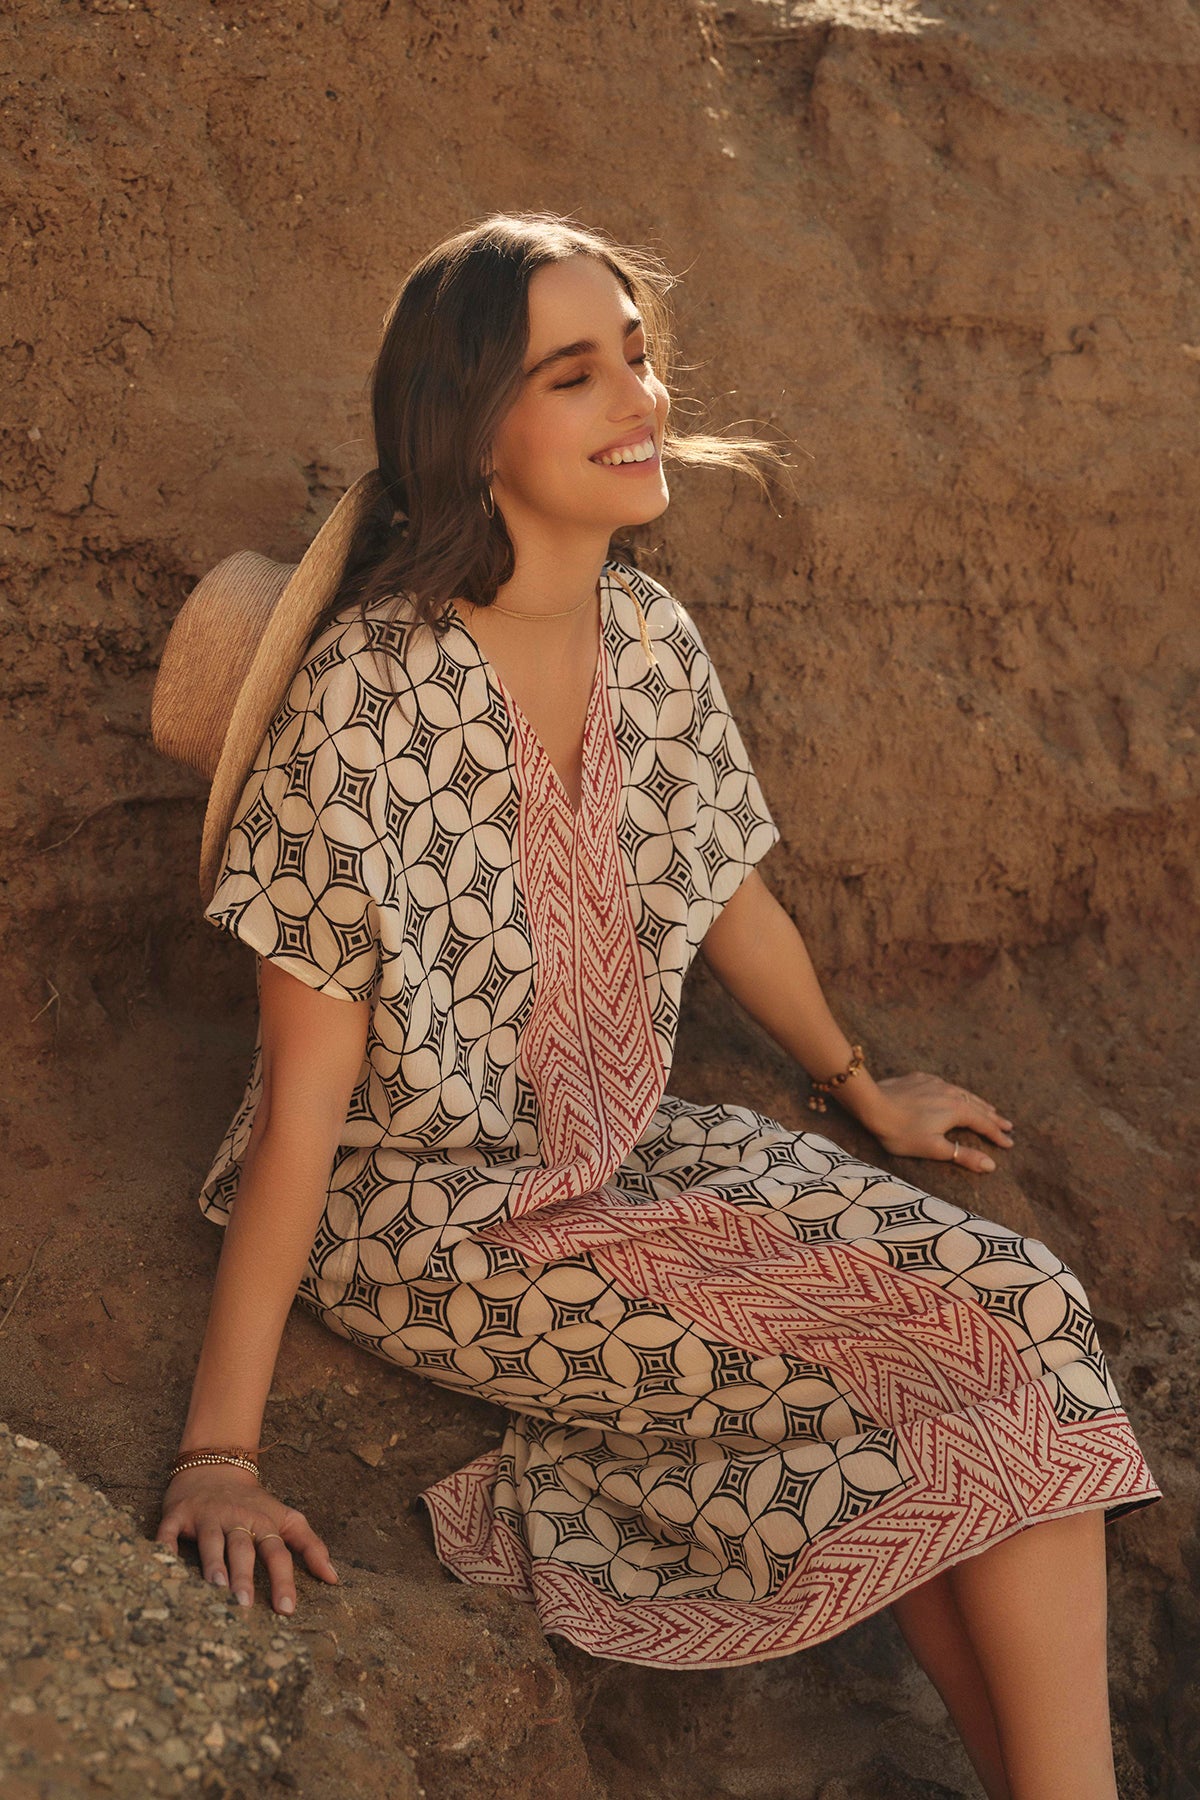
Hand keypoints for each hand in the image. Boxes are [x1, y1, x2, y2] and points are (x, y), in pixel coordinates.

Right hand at [155, 1464, 339, 1614]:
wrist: (215, 1466)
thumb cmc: (254, 1504)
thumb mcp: (287, 1518)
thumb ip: (311, 1546)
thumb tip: (334, 1579)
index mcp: (263, 1523)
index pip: (277, 1553)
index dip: (283, 1580)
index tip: (287, 1610)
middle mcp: (236, 1519)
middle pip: (242, 1548)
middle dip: (244, 1576)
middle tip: (244, 1604)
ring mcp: (207, 1516)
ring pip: (211, 1541)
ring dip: (213, 1563)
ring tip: (215, 1588)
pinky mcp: (178, 1514)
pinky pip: (169, 1532)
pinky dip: (165, 1547)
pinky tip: (164, 1564)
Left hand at [851, 1071, 1013, 1172]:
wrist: (872, 1104)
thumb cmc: (901, 1132)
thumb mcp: (934, 1148)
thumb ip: (963, 1156)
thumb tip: (991, 1165)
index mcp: (957, 1110)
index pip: (984, 1124)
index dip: (997, 1135)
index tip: (1010, 1143)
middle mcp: (951, 1093)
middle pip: (978, 1107)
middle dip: (993, 1117)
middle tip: (1008, 1125)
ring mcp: (936, 1083)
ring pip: (963, 1094)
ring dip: (978, 1103)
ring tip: (989, 1108)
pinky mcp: (921, 1078)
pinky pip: (946, 1086)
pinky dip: (958, 1093)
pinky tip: (955, 1094)